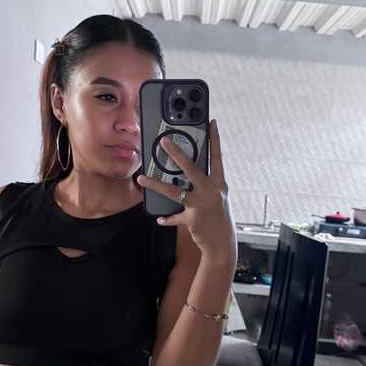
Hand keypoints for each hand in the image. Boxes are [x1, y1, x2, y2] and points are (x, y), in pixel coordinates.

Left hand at [136, 119, 235, 257]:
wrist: (222, 243)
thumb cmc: (219, 218)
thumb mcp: (217, 197)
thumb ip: (206, 184)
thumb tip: (188, 172)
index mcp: (219, 183)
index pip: (217, 157)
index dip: (215, 139)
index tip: (212, 123)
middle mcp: (211, 191)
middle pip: (191, 168)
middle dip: (176, 154)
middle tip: (164, 141)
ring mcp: (201, 204)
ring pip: (174, 191)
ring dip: (156, 184)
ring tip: (142, 178)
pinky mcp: (192, 218)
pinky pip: (175, 216)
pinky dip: (167, 218)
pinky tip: (160, 218)